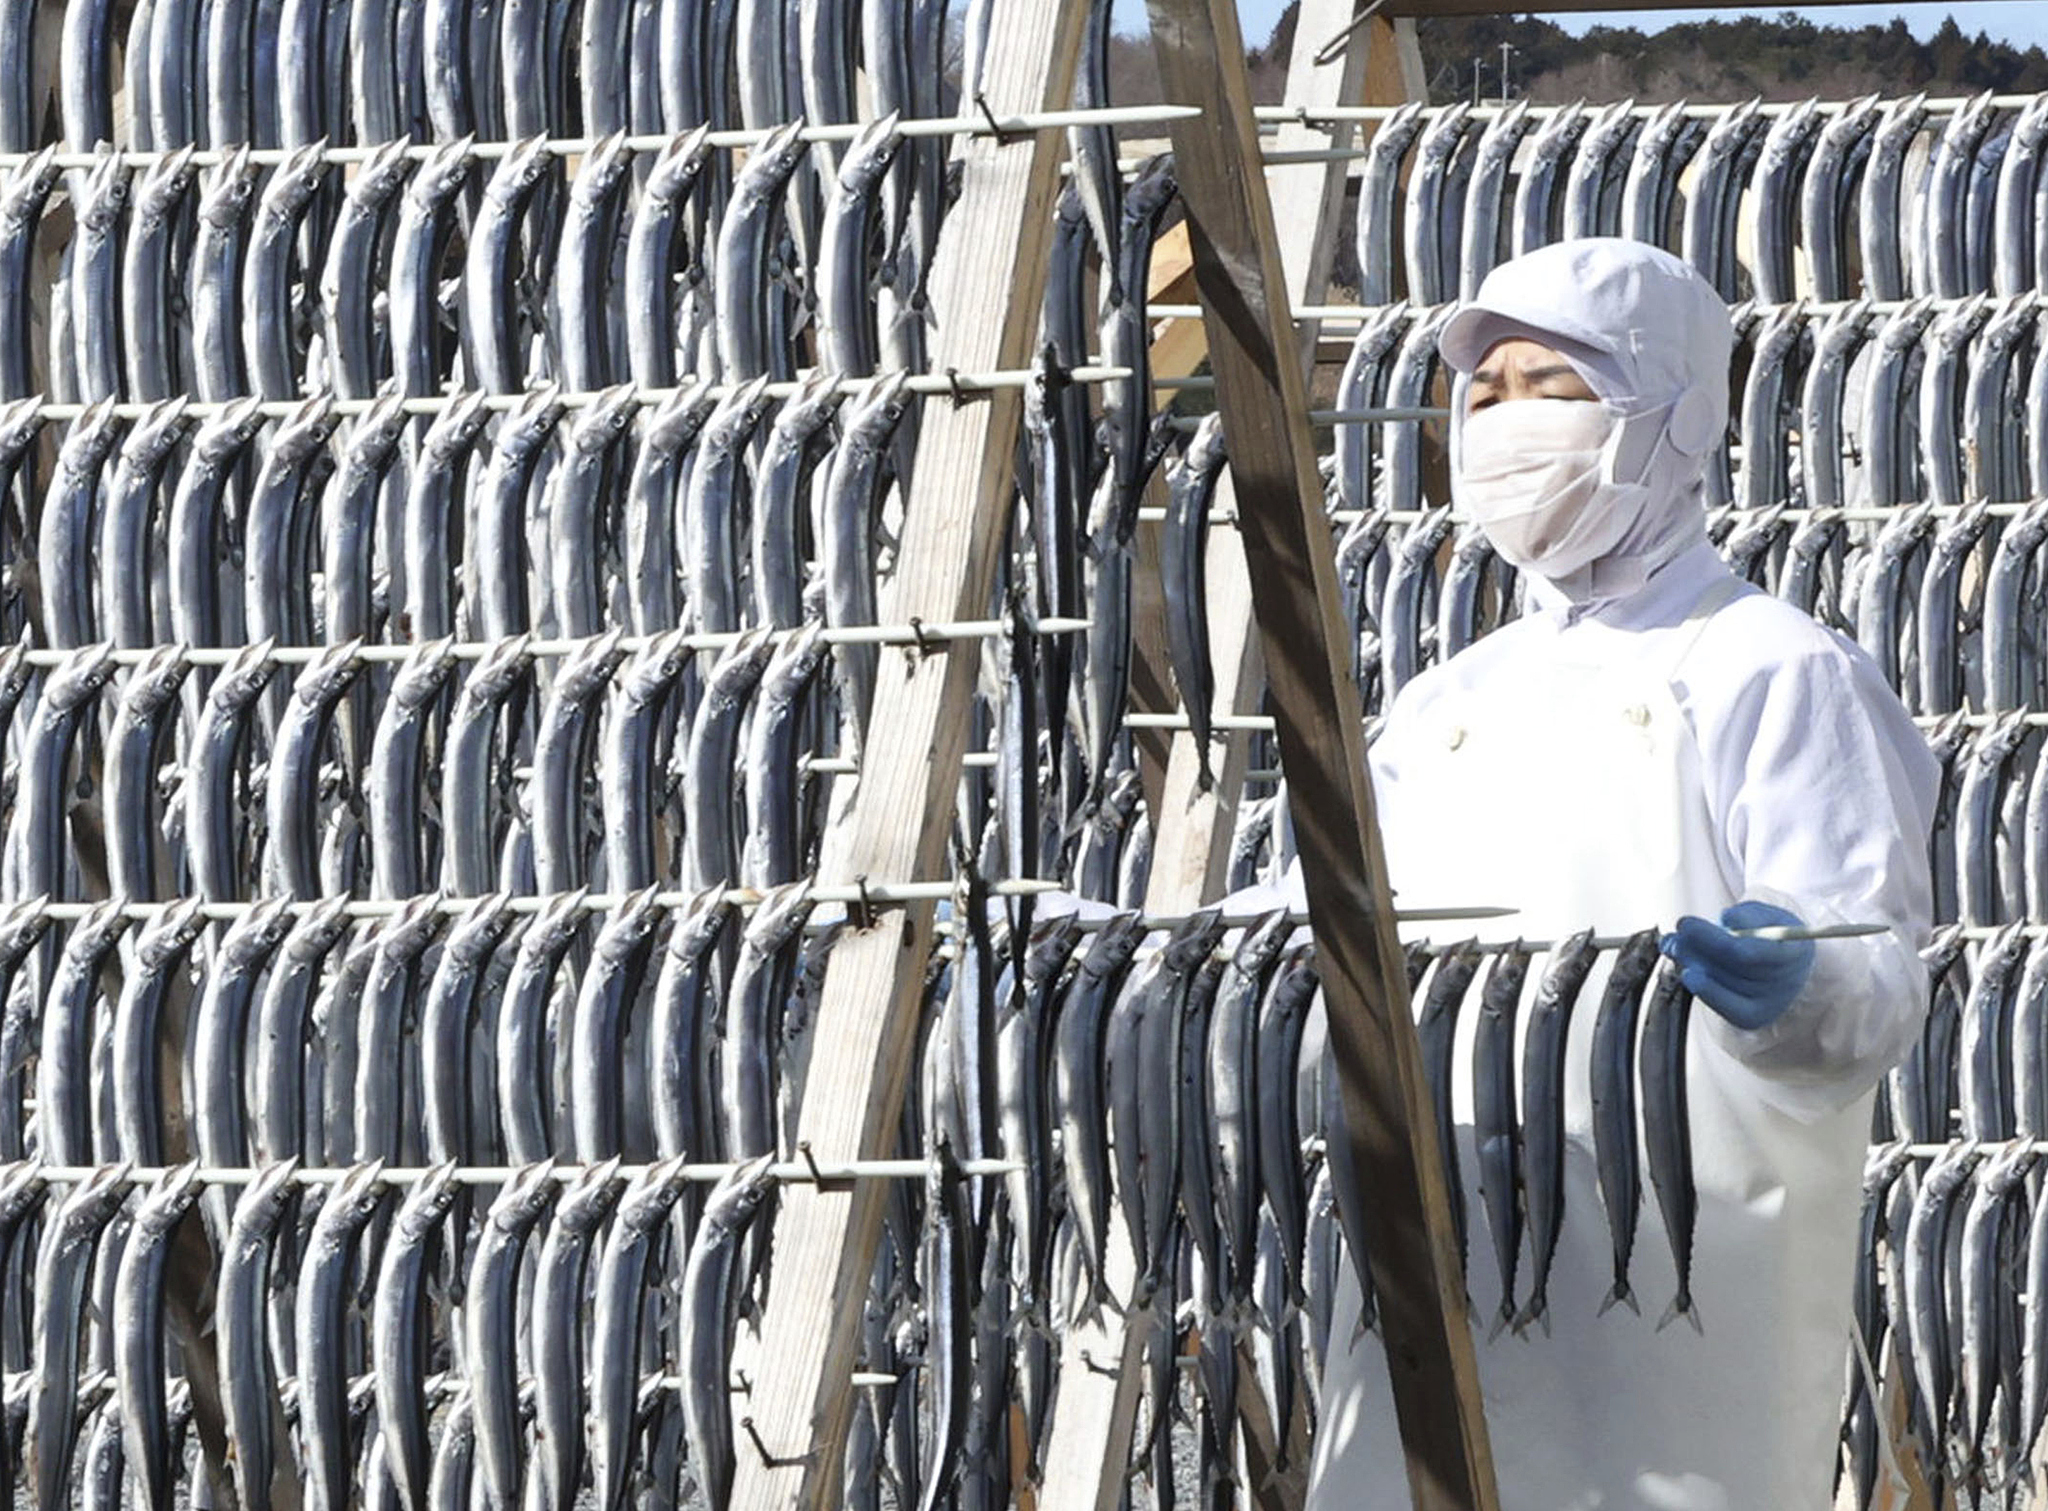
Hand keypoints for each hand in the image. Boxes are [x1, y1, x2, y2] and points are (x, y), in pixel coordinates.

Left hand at [1660, 900, 1815, 1030]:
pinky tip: (1687, 973)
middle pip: (1733, 966)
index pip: (1754, 950)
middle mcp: (1785, 982)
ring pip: (1723, 981)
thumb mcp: (1768, 916)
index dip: (1715, 938)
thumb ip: (1749, 914)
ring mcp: (1769, 1003)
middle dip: (1697, 946)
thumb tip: (1728, 918)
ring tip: (1674, 944)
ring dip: (1691, 961)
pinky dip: (1702, 988)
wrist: (1783, 967)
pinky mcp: (1751, 1017)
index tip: (1686, 925)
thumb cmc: (1772, 937)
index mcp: (1794, 951)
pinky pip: (1722, 1005)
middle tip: (1678, 930)